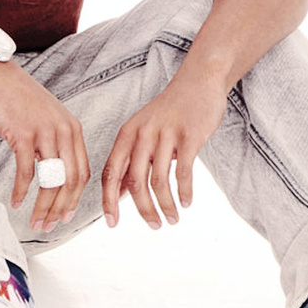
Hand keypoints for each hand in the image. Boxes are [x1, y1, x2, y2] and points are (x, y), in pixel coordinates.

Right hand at [0, 59, 89, 230]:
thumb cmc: (17, 99)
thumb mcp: (46, 119)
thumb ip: (54, 143)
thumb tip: (55, 176)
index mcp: (72, 129)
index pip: (82, 172)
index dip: (75, 199)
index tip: (64, 217)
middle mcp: (64, 130)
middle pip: (70, 180)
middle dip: (60, 209)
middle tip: (48, 226)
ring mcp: (45, 131)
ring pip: (51, 180)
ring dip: (43, 206)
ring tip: (34, 221)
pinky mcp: (23, 133)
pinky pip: (27, 171)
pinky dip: (21, 191)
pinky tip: (15, 202)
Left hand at [102, 76, 226, 228]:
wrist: (198, 81)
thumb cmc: (170, 111)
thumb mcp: (143, 130)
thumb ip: (132, 159)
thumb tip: (119, 193)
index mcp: (127, 134)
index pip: (111, 173)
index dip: (109, 201)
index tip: (112, 223)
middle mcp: (142, 134)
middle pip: (135, 182)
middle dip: (143, 210)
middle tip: (154, 226)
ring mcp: (165, 134)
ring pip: (159, 181)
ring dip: (166, 206)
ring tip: (172, 219)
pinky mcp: (189, 136)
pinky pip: (184, 172)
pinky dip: (184, 192)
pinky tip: (187, 202)